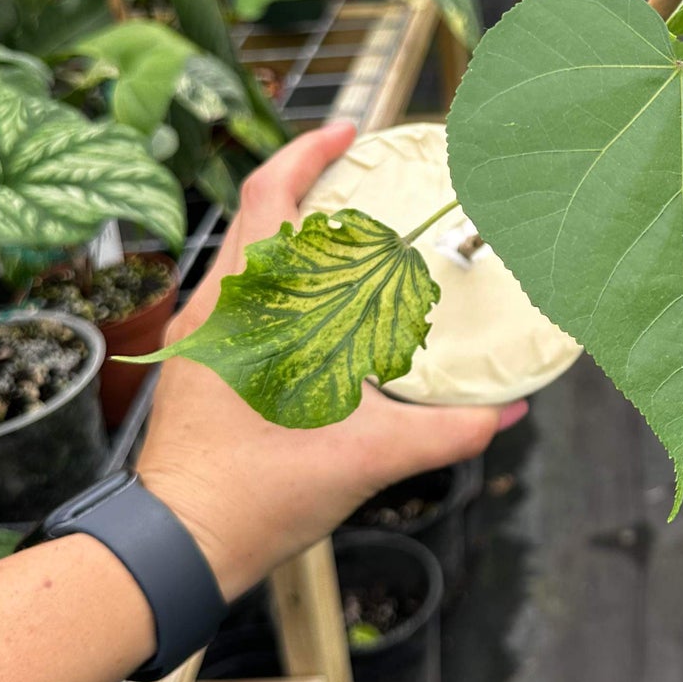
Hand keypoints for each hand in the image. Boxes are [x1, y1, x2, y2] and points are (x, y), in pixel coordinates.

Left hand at [138, 120, 524, 601]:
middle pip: (261, 219)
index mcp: (243, 310)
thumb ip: (444, 431)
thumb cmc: (250, 500)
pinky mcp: (205, 369)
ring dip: (302, 241)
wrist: (177, 550)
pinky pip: (248, 301)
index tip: (349, 131)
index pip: (265, 197)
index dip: (306, 153)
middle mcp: (215, 312)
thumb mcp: (363, 460)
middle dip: (316, 191)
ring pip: (253, 262)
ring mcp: (204, 340)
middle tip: (373, 184)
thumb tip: (505, 412)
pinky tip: (331, 310)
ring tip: (362, 242)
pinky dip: (290, 285)